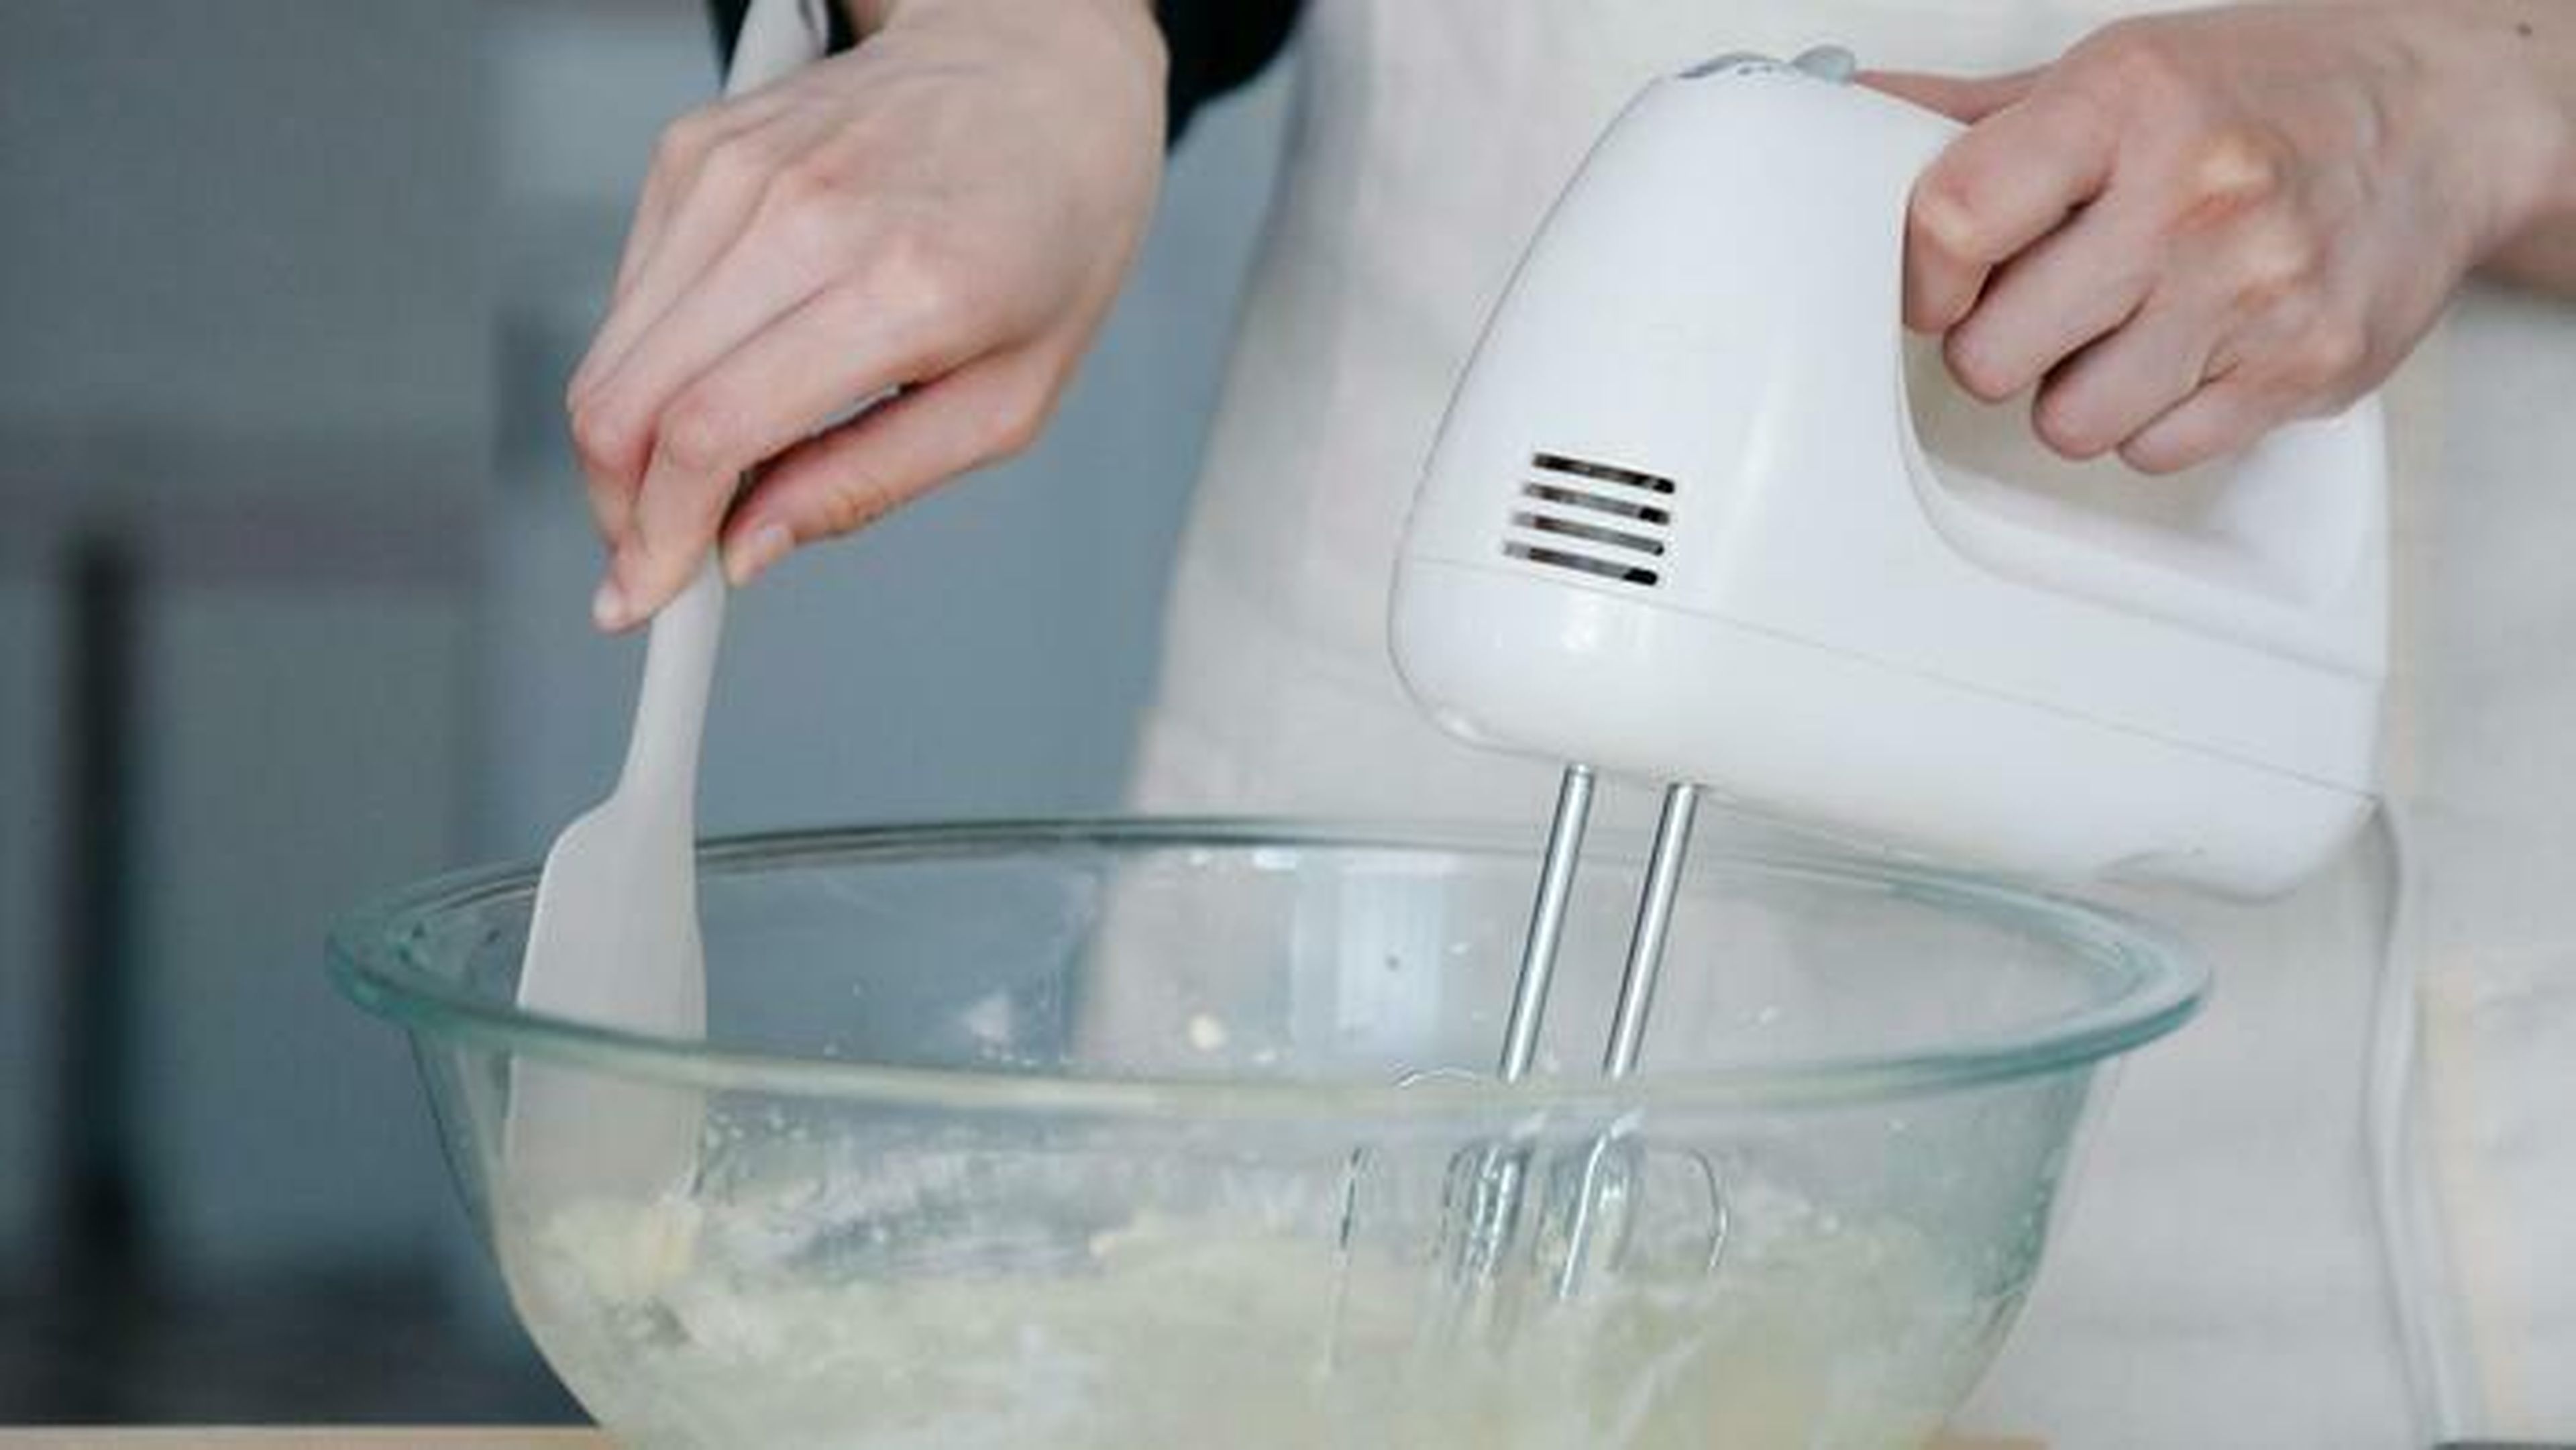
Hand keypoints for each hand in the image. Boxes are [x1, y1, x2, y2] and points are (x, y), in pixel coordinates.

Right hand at [567, 0, 1164, 629]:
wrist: (1039, 68)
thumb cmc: (1049, 234)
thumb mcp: (1009, 398)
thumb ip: (873, 480)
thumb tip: (748, 548)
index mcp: (904, 283)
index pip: (715, 428)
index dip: (661, 535)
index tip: (646, 598)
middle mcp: (805, 212)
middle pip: (631, 396)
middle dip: (623, 506)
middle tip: (657, 558)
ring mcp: (738, 167)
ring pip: (615, 350)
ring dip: (628, 442)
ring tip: (699, 479)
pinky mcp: (698, 145)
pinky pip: (632, 291)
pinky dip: (652, 361)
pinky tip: (720, 375)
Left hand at [1869, 1, 2575, 472]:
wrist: (2444, 118)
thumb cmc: (2270, 93)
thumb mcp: (2117, 70)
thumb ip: (1974, 116)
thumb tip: (1855, 114)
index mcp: (2126, 105)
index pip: (1953, 225)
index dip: (1922, 278)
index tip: (1940, 284)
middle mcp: (2194, 198)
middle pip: (1994, 354)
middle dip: (1996, 343)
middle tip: (2039, 305)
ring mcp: (2254, 291)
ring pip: (2069, 421)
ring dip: (2073, 390)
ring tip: (2119, 324)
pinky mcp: (2301, 370)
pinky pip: (2155, 452)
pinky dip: (2152, 419)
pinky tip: (2184, 350)